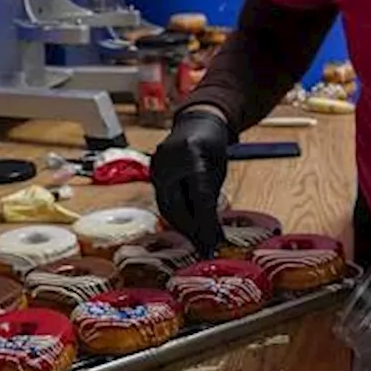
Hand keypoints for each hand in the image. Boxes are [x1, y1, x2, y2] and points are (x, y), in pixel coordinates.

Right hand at [151, 107, 230, 257]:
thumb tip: (212, 233)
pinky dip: (175, 215)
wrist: (194, 122)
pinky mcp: (152, 174)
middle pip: (177, 206)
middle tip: (205, 248)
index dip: (205, 223)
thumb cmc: (212, 145)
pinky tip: (186, 228)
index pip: (198, 196)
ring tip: (198, 242)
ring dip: (182, 227)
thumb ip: (212, 198)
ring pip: (167, 206)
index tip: (212, 243)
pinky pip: (162, 200)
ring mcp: (156, 166)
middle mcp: (168, 161)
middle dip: (192, 230)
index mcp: (191, 155)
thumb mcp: (218, 169)